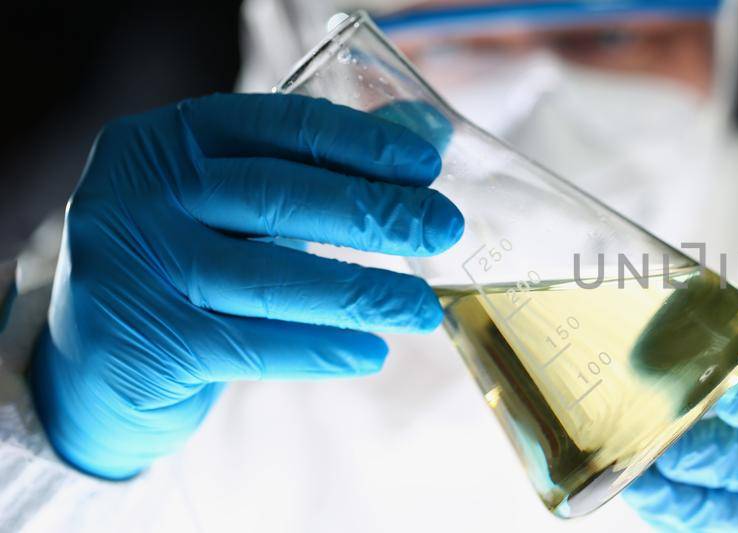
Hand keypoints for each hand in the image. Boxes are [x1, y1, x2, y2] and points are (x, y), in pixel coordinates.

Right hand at [28, 94, 462, 478]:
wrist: (94, 370)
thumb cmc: (189, 267)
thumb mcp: (242, 204)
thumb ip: (326, 164)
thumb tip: (430, 131)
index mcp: (164, 141)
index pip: (276, 126)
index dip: (358, 143)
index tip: (426, 166)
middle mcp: (133, 194)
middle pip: (278, 197)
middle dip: (373, 213)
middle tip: (443, 228)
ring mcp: (130, 269)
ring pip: (271, 278)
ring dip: (362, 293)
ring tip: (423, 308)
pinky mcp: (142, 342)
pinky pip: (253, 344)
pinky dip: (321, 349)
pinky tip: (372, 351)